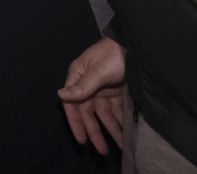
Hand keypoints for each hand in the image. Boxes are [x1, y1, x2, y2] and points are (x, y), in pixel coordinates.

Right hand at [57, 37, 125, 153]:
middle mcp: (87, 85)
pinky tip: (125, 133)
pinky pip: (116, 110)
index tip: (82, 141)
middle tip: (101, 151)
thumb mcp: (98, 72)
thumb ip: (82, 86)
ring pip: (104, 114)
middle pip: (89, 113)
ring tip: (119, 146)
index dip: (76, 123)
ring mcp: (102, 88)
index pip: (73, 105)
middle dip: (95, 132)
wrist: (135, 45)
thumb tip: (60, 95)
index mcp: (78, 77)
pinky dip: (120, 121)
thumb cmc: (113, 56)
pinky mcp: (116, 91)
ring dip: (111, 129)